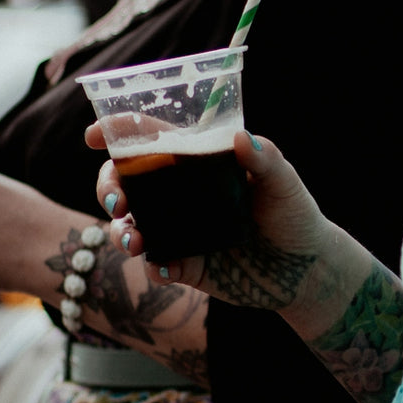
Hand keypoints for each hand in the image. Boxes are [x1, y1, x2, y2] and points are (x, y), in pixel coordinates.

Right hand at [93, 128, 326, 315]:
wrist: (308, 270)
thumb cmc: (295, 215)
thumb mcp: (285, 183)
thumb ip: (266, 160)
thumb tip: (241, 139)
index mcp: (198, 164)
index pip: (152, 140)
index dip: (118, 133)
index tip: (94, 135)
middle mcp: (181, 195)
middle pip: (126, 182)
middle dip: (108, 188)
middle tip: (118, 202)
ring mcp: (179, 230)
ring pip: (131, 226)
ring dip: (121, 231)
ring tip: (134, 241)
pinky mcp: (186, 265)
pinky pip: (157, 266)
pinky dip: (154, 267)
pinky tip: (164, 268)